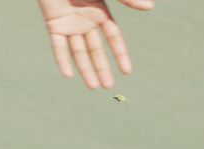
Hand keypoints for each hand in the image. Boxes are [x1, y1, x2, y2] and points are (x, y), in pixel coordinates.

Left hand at [37, 0, 153, 88]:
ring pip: (78, 52)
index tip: (127, 71)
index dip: (120, 54)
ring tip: (93, 87)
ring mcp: (69, 24)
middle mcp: (86, 21)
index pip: (113, 38)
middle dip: (102, 68)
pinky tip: (68, 75)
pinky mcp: (53, 24)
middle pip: (95, 50)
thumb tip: (150, 7)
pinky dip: (62, 60)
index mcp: (100, 12)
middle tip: (108, 87)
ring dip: (85, 69)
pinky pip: (58, 46)